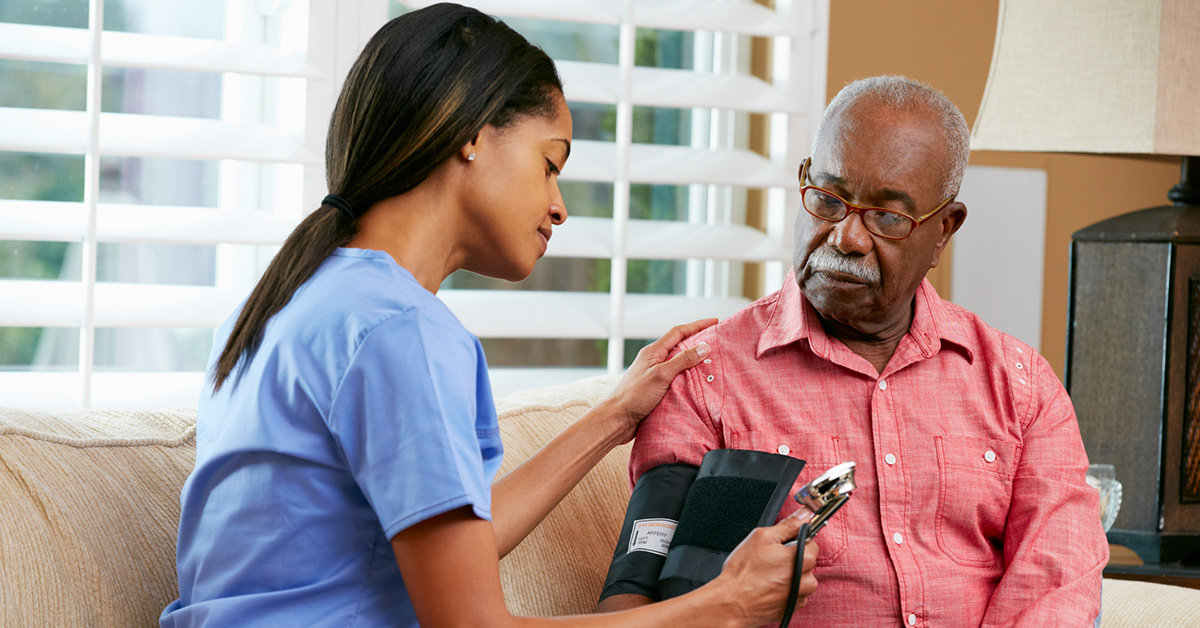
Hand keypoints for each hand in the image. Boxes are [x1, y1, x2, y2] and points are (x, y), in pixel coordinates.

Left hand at [604, 318, 716, 442]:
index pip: (679, 332)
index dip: (697, 325)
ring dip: (694, 360)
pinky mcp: (656, 389)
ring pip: (678, 362)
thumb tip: (704, 347)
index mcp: (653, 351)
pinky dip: (688, 377)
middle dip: (698, 341)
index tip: (714, 322)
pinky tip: (698, 383)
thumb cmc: (635, 395)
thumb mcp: (661, 375)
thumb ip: (682, 360)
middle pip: (680, 345)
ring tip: (712, 361)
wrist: (617, 419)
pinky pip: (676, 378)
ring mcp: (655, 374)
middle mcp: (654, 360)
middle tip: (716, 340)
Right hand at [713, 509, 818, 625]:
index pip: (811, 542)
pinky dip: (785, 589)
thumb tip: (804, 514)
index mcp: (803, 558)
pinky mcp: (793, 607)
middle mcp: (807, 579)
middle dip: (792, 558)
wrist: (732, 603)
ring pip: (801, 578)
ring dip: (789, 575)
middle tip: (770, 559)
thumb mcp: (762, 538)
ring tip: (767, 575)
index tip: (782, 544)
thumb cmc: (743, 572)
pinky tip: (768, 586)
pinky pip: (795, 593)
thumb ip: (788, 525)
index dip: (795, 540)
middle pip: (807, 561)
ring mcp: (801, 595)